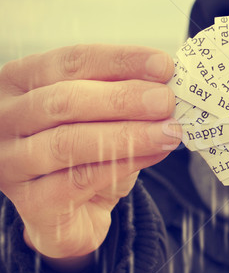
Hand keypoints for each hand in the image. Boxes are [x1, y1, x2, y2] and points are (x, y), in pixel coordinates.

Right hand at [0, 45, 180, 265]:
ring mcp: (12, 163)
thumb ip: (127, 93)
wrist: (79, 211)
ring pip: (69, 143)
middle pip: (63, 100)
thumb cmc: (91, 151)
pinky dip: (123, 164)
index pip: (70, 62)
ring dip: (127, 134)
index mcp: (21, 81)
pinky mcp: (31, 204)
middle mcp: (6, 119)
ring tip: (168, 131)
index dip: (120, 61)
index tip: (163, 66)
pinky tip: (155, 154)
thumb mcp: (106, 113)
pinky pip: (79, 180)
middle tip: (166, 101)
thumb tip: (165, 82)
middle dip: (123, 98)